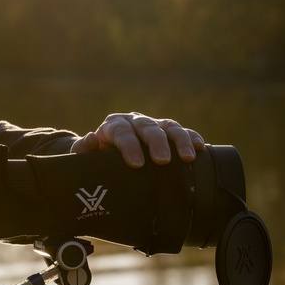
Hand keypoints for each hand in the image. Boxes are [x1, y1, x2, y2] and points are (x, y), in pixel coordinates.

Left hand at [71, 112, 204, 167]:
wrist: (108, 156)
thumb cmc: (97, 159)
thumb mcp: (85, 157)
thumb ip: (84, 149)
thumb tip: (92, 138)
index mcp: (113, 126)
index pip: (121, 132)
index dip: (129, 146)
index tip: (136, 164)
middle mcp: (133, 121)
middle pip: (147, 127)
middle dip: (156, 143)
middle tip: (162, 160)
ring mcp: (152, 124)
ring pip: (168, 126)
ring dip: (179, 140)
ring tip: (188, 157)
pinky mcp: (167, 131)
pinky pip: (182, 131)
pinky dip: (191, 137)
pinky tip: (199, 147)